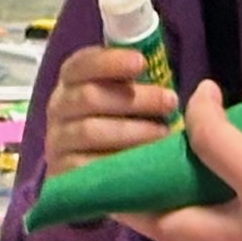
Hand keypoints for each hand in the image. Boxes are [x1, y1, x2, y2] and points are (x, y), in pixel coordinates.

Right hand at [38, 43, 178, 170]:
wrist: (108, 179)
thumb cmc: (127, 125)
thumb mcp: (130, 97)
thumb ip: (139, 81)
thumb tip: (183, 76)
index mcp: (72, 83)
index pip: (80, 64)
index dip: (109, 61)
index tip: (141, 63)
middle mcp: (59, 109)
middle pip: (88, 97)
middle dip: (134, 99)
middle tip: (169, 102)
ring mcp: (57, 143)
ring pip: (89, 130)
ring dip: (132, 130)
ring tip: (163, 134)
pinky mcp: (62, 175)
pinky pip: (86, 166)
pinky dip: (118, 162)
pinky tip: (142, 164)